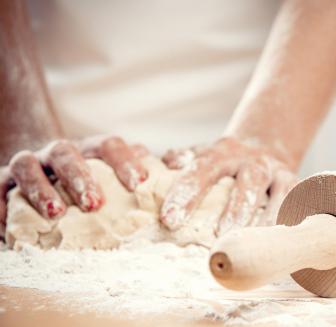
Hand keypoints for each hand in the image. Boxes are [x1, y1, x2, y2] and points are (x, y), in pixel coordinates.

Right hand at [0, 136, 148, 235]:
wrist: (48, 175)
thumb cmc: (94, 179)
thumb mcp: (120, 172)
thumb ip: (151, 167)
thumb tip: (183, 163)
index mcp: (91, 150)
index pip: (109, 145)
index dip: (123, 160)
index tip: (139, 183)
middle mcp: (60, 152)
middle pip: (68, 152)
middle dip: (80, 176)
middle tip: (94, 203)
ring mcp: (31, 164)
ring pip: (29, 166)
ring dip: (42, 188)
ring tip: (56, 213)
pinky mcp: (4, 183)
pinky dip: (1, 205)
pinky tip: (7, 225)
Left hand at [161, 137, 297, 235]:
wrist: (266, 146)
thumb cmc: (225, 161)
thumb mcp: (203, 154)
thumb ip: (179, 162)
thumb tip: (147, 176)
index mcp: (221, 154)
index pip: (201, 171)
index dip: (186, 194)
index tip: (170, 219)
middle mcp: (251, 162)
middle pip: (246, 183)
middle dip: (234, 209)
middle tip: (220, 236)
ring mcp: (276, 173)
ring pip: (275, 195)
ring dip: (264, 220)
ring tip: (252, 244)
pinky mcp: (295, 184)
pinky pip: (295, 202)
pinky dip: (289, 221)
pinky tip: (280, 243)